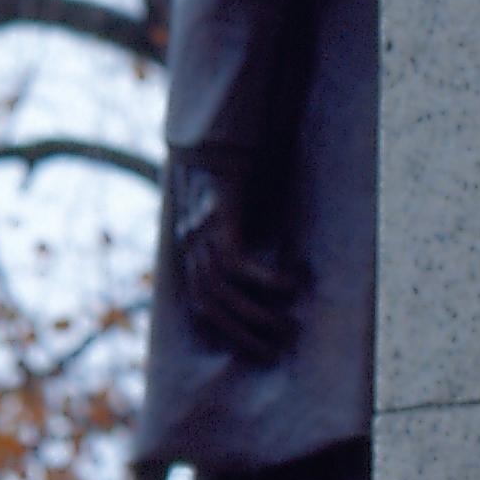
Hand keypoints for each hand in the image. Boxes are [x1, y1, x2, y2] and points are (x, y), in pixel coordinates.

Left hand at [170, 149, 300, 361]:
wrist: (214, 128)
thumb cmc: (230, 166)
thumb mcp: (231, 206)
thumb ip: (236, 232)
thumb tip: (261, 260)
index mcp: (190, 246)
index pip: (200, 303)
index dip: (223, 329)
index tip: (251, 348)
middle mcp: (189, 245)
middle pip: (208, 304)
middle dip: (240, 333)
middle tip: (275, 351)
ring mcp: (199, 233)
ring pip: (222, 291)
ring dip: (254, 315)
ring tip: (287, 327)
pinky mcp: (216, 219)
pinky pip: (236, 264)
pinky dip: (264, 280)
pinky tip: (290, 284)